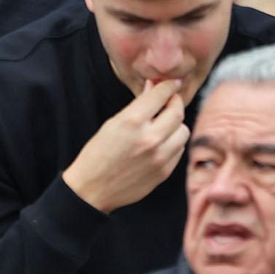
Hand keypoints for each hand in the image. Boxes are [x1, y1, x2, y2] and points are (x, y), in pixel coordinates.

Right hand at [62, 79, 189, 213]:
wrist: (91, 190)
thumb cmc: (98, 154)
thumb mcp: (113, 123)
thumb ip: (138, 105)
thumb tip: (154, 87)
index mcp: (132, 122)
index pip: (161, 94)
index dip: (169, 85)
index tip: (172, 83)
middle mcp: (149, 138)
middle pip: (178, 111)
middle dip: (174, 102)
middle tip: (169, 101)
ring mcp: (159, 157)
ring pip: (183, 131)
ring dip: (176, 125)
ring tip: (163, 125)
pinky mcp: (164, 172)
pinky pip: (179, 150)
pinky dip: (173, 143)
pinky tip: (161, 143)